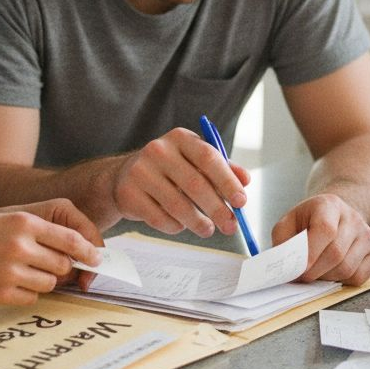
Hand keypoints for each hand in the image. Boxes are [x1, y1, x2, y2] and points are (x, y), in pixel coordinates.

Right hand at [0, 201, 100, 304]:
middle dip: (61, 268)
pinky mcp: (0, 294)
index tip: (97, 259)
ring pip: (49, 284)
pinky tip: (9, 283)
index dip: (89, 251)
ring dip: (43, 281)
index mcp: (24, 223)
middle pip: (63, 265)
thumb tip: (73, 251)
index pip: (71, 240)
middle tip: (48, 265)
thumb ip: (38, 233)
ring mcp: (10, 272)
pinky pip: (31, 299)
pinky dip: (26, 294)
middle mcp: (20, 246)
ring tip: (23, 272)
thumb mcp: (7, 220)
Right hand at [108, 127, 250, 237]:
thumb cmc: (168, 169)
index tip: (241, 202)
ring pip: (177, 205)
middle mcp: (158, 150)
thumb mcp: (194, 161)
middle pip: (195, 184)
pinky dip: (175, 226)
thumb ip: (222, 168)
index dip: (227, 181)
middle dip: (217, 209)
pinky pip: (159, 218)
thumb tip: (245, 181)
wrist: (124, 175)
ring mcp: (140, 171)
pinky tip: (180, 225)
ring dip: (198, 222)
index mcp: (180, 138)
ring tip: (208, 230)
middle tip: (230, 226)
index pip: (208, 158)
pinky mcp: (128, 194)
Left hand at [271, 193, 369, 284]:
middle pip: (336, 253)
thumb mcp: (289, 223)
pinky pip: (359, 277)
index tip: (299, 268)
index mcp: (329, 205)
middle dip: (314, 271)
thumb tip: (287, 268)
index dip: (311, 252)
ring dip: (326, 277)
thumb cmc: (308, 221)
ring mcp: (366, 235)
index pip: (325, 229)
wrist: (335, 215)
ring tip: (315, 272)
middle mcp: (353, 218)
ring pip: (347, 268)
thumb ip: (284, 242)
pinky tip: (332, 272)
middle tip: (301, 277)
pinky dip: (342, 281)